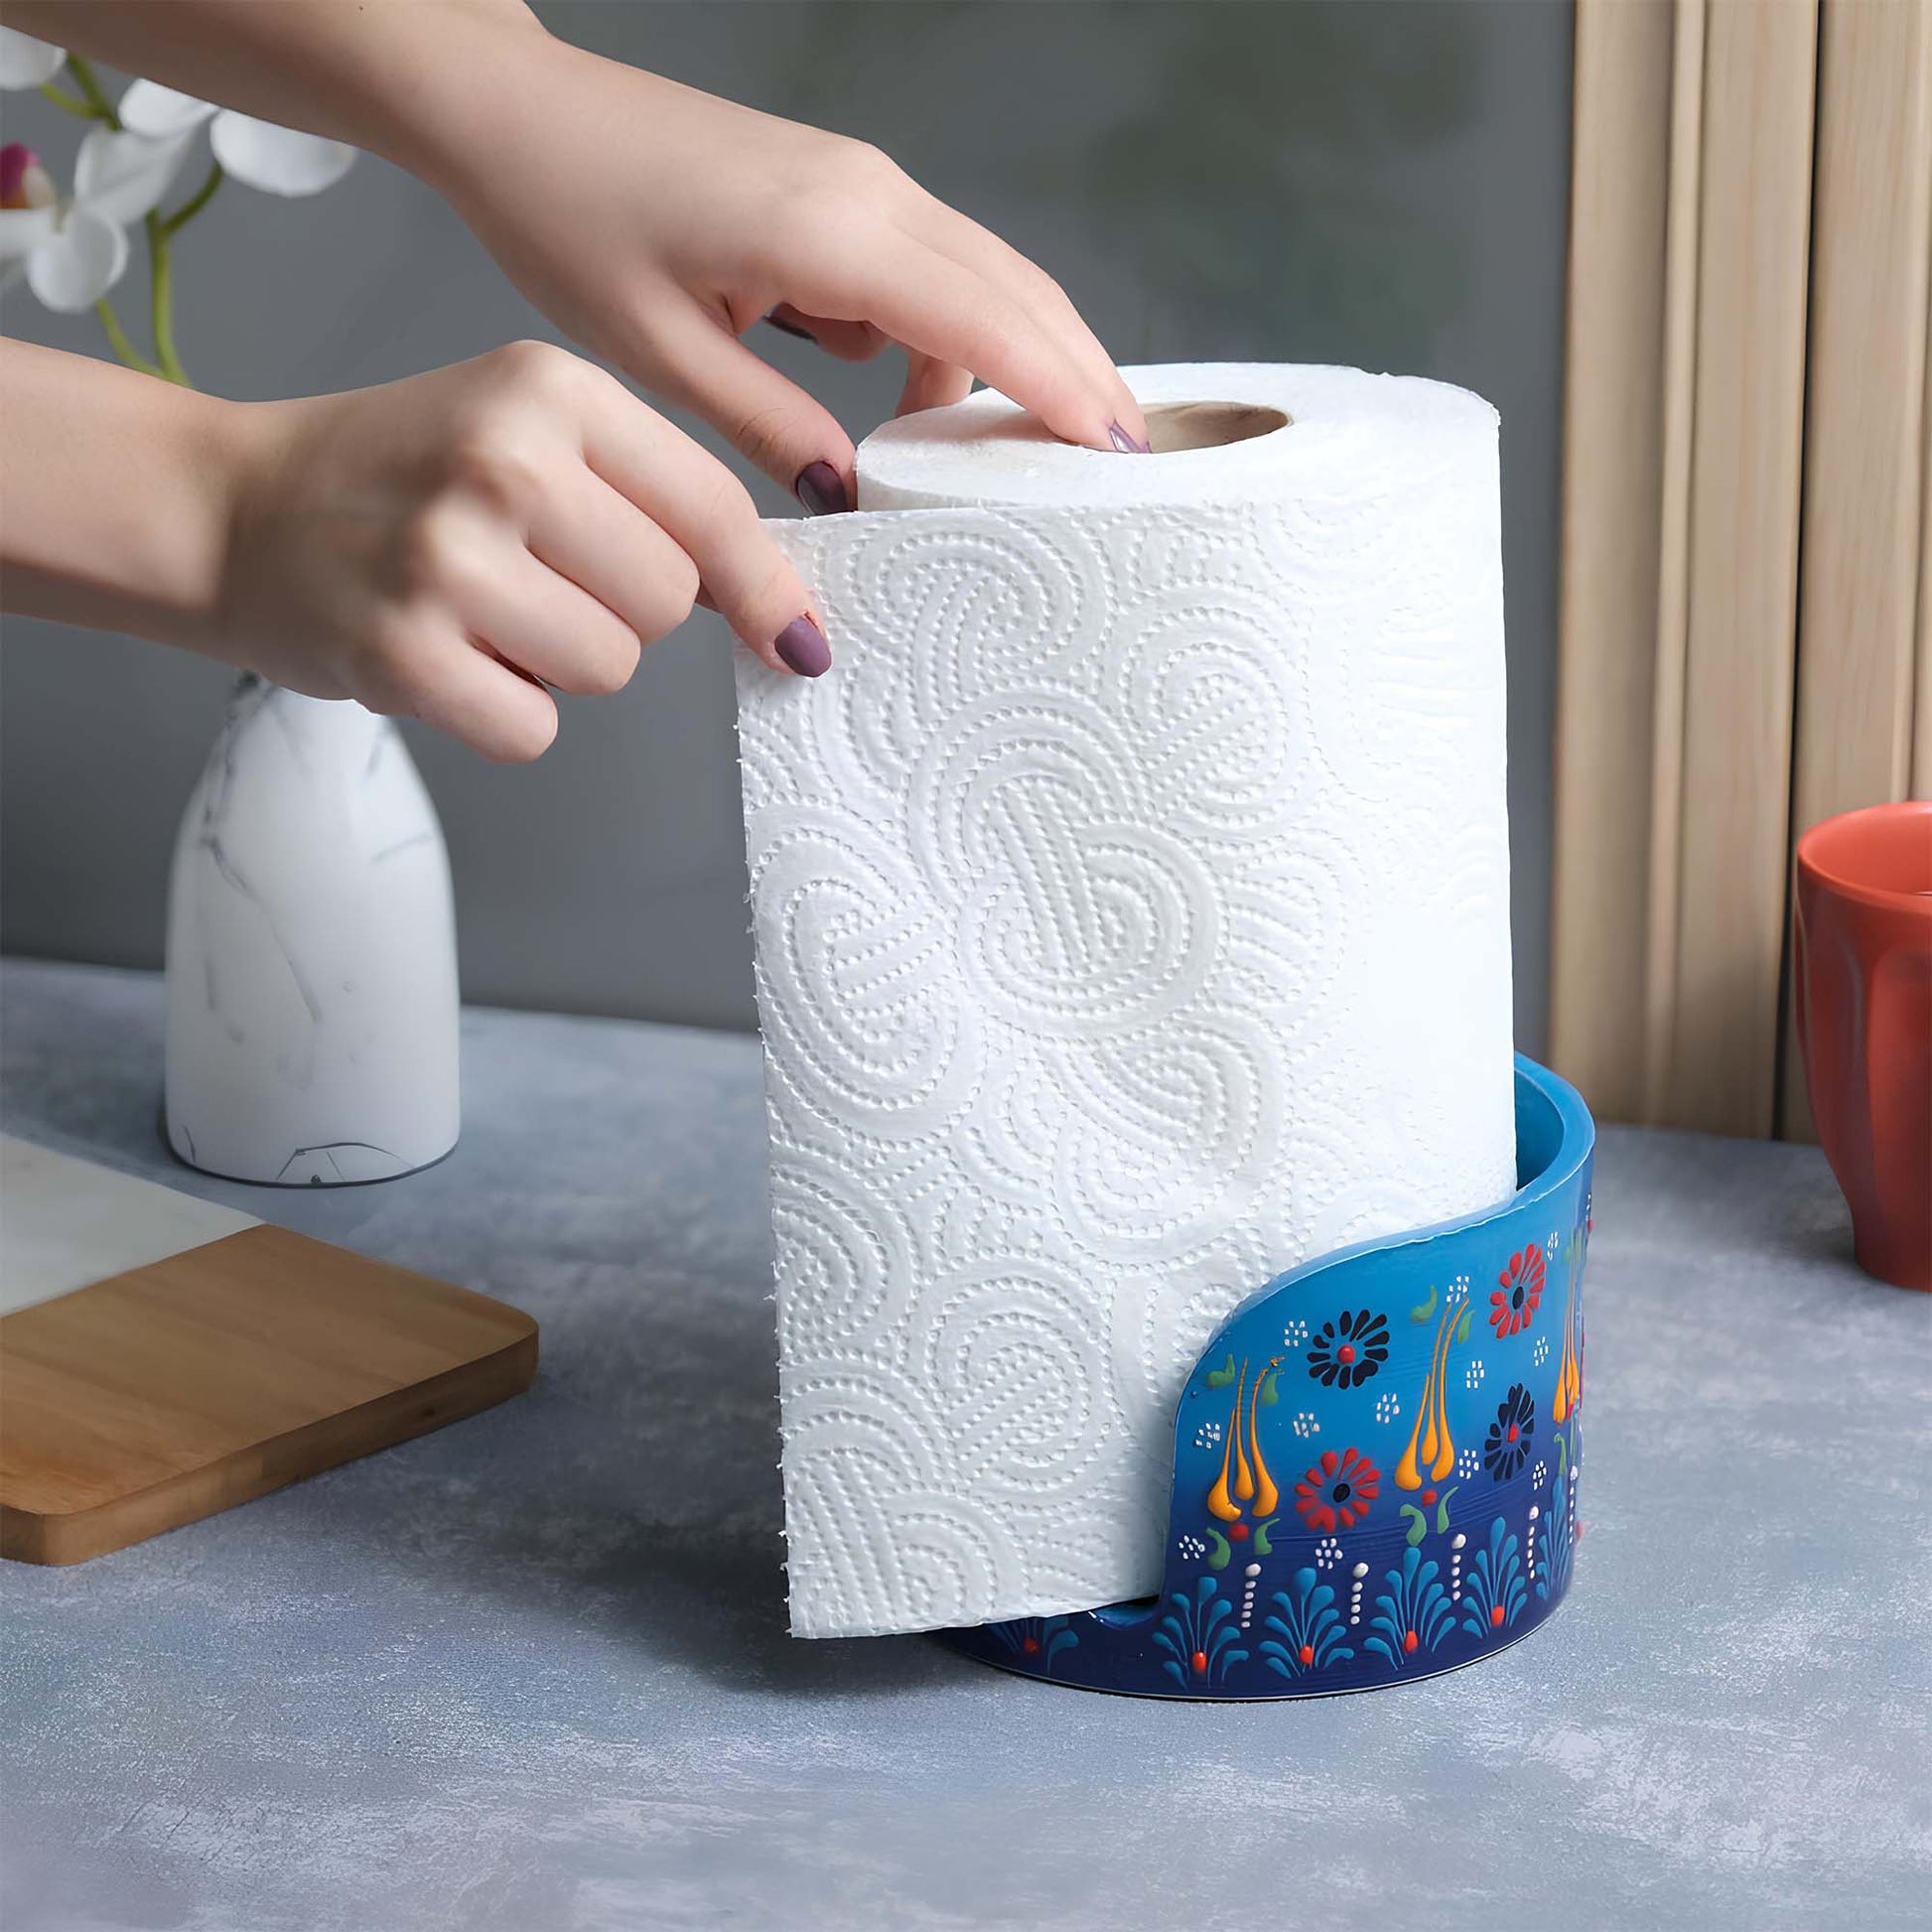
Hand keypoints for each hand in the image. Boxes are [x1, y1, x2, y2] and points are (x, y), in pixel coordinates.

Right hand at [217, 340, 828, 759]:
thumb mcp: (527, 428)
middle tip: (538, 582)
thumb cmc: (403, 474)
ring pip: (610, 669)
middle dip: (622, 614)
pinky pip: (535, 730)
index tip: (796, 637)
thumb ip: (652, 493)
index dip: (765, 588)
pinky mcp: (402, 653)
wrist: (236, 510)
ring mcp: (445, 558)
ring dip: (561, 666)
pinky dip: (504, 714)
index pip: (710, 511)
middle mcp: (499, 461)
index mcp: (546, 390)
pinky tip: (450, 658)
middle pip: (667, 602)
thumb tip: (781, 605)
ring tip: (485, 614)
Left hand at [415, 23, 1149, 508]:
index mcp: (828, 233)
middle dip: (1075, 375)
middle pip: (1016, 288)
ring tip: (1030, 455)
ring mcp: (861, 182)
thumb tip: (847, 489)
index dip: (1058, 390)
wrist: (519, 115)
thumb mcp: (661, 353)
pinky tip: (924, 404)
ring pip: (986, 276)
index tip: (1114, 455)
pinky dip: (952, 336)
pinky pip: (933, 269)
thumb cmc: (571, 220)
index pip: (982, 319)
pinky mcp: (843, 189)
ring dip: (1018, 359)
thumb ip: (768, 425)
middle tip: (1122, 463)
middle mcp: (868, 193)